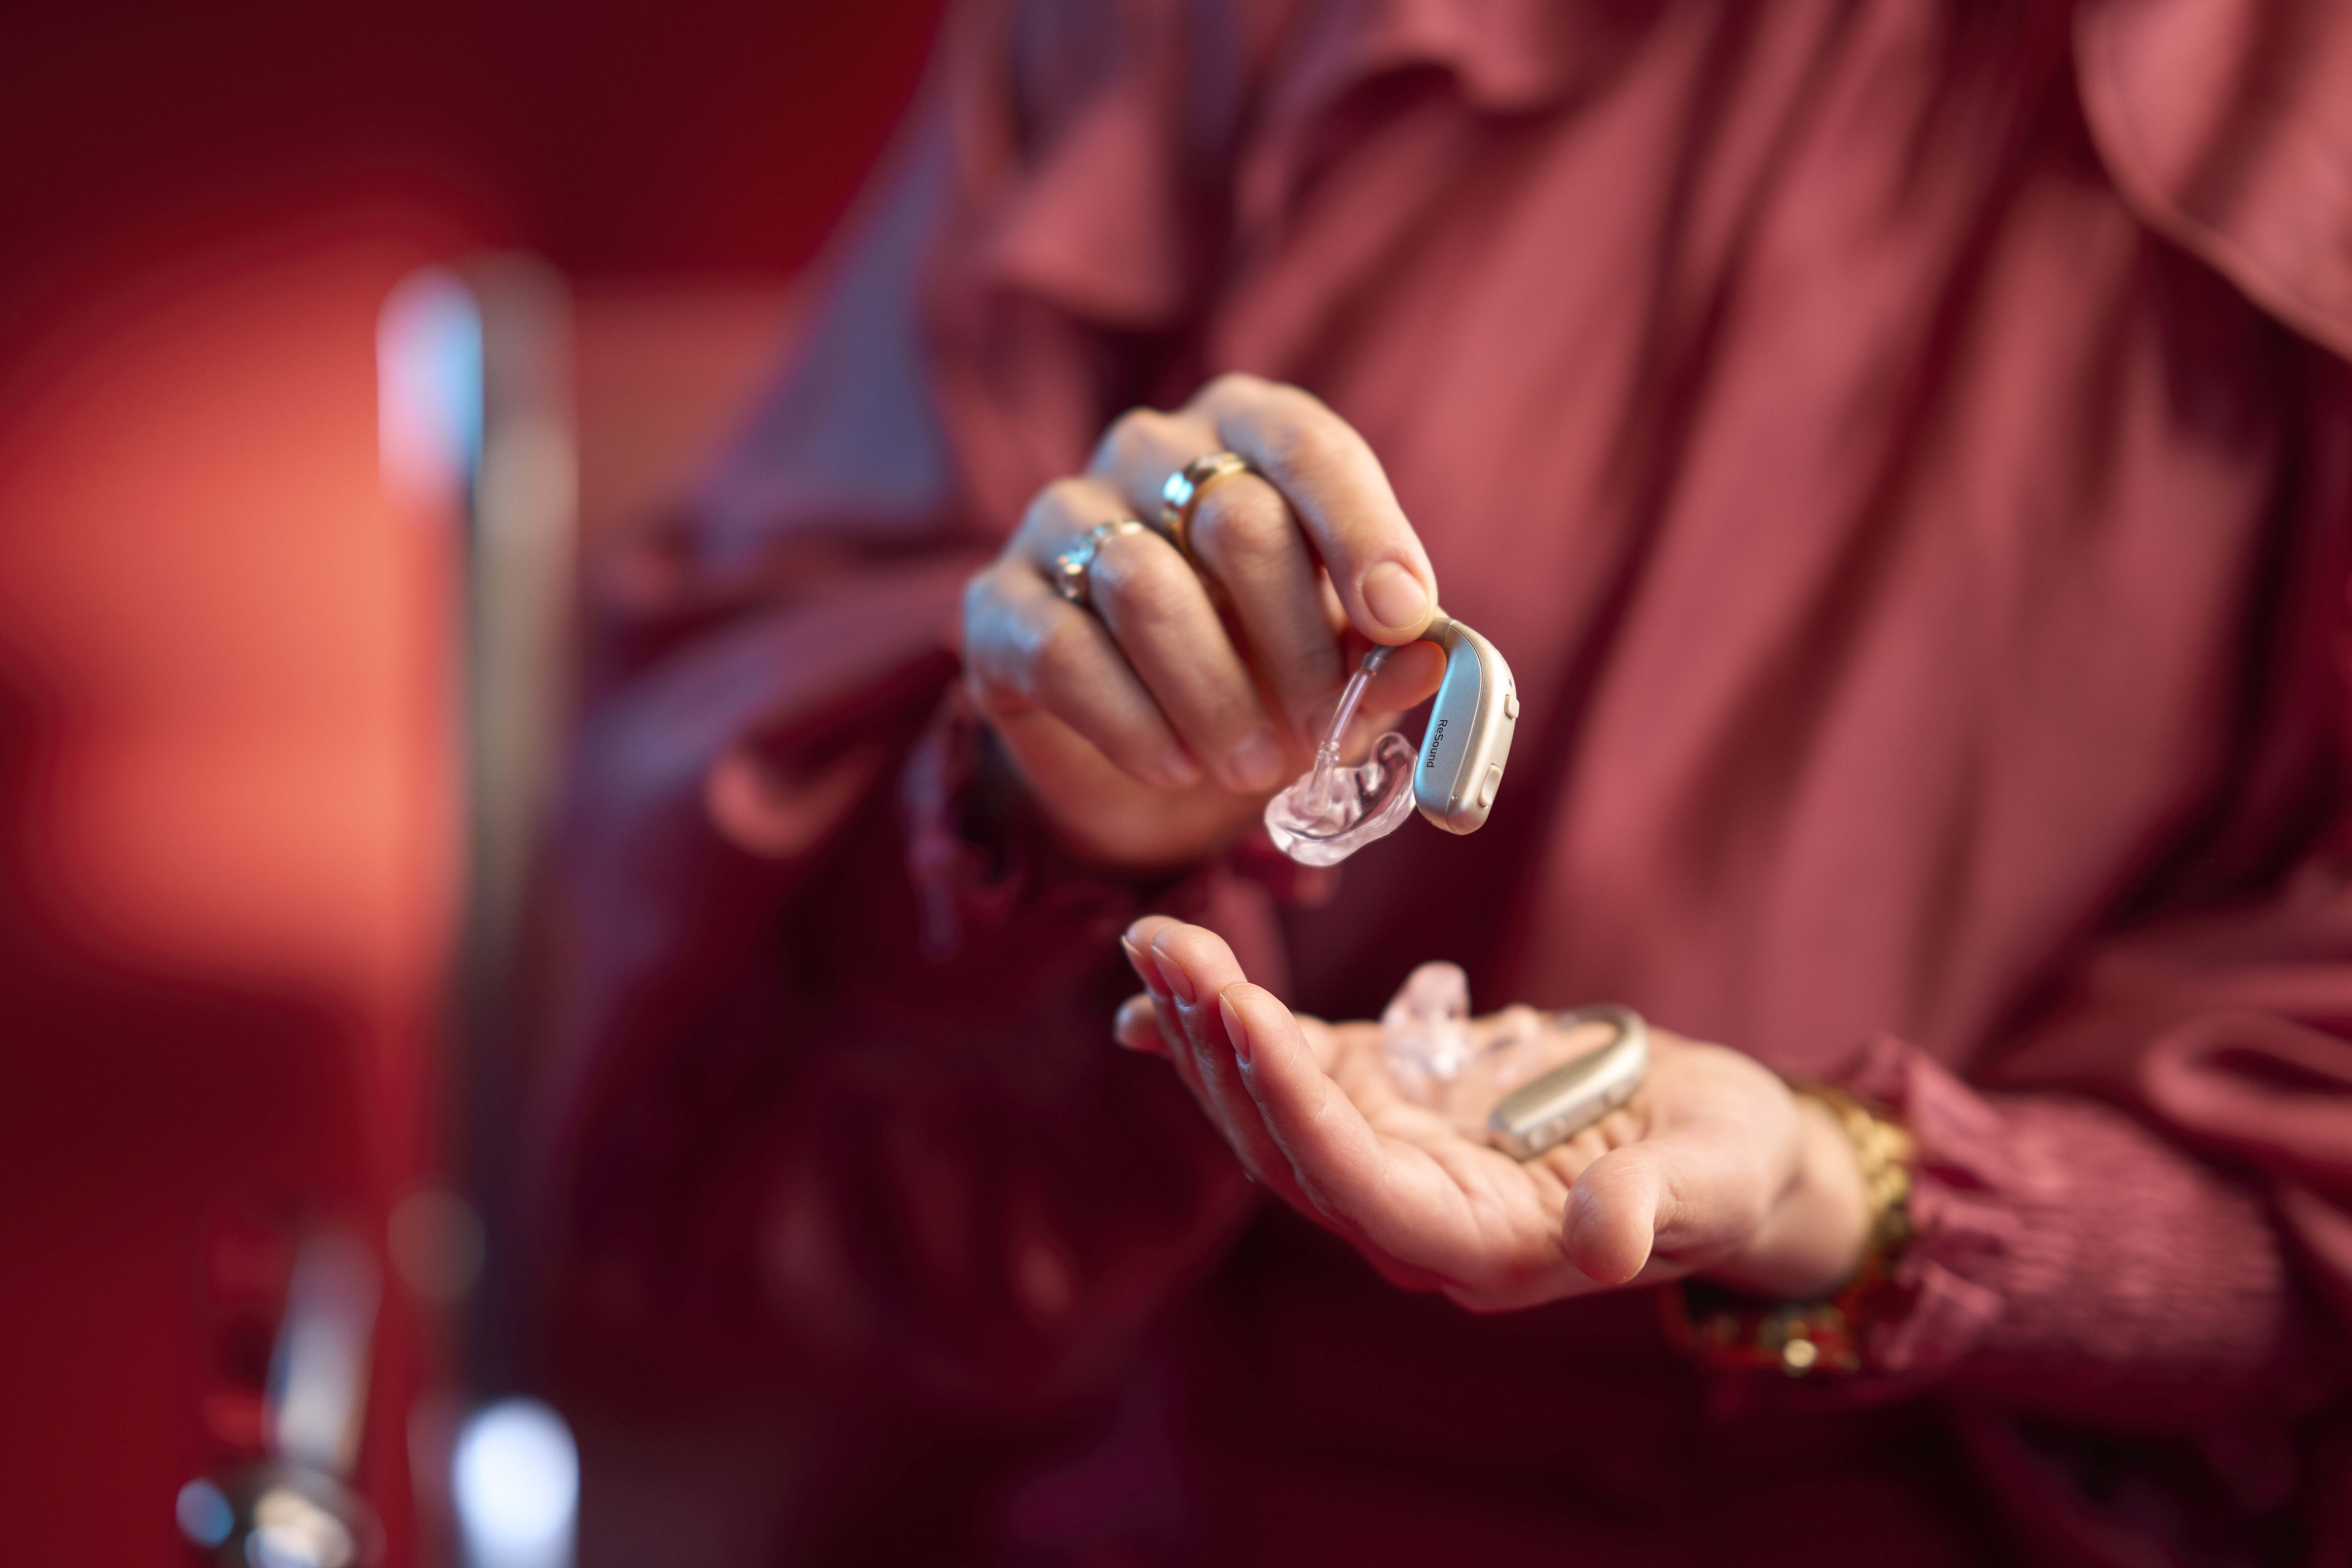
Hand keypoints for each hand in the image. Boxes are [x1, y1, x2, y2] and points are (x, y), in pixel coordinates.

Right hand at [960, 374, 1446, 869]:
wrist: (1146, 752)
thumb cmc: (1260, 674)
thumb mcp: (1337, 666)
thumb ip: (1381, 655)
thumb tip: (1428, 660)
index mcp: (1244, 430)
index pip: (1309, 448)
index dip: (1364, 532)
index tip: (1403, 619)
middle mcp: (1147, 450)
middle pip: (1236, 521)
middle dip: (1295, 644)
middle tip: (1320, 730)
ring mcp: (1060, 518)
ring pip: (1146, 587)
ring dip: (1215, 696)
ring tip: (1249, 765)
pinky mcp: (998, 603)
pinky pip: (1066, 653)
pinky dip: (1135, 725)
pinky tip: (1175, 768)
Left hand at [1115, 917, 1872, 1310]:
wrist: (1713, 1141)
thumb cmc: (1725, 1163)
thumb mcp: (1717, 1177)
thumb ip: (1657, 1209)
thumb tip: (1607, 1240)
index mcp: (1483, 1246)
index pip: (1360, 1188)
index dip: (1296, 1109)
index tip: (1244, 1015)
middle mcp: (1413, 1216)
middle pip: (1288, 1146)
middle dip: (1222, 1046)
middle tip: (1165, 944)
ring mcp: (1389, 1158)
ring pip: (1270, 1107)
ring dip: (1206, 1025)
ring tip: (1153, 937)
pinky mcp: (1386, 1104)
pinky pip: (1289, 1074)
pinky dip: (1219, 1037)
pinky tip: (1151, 996)